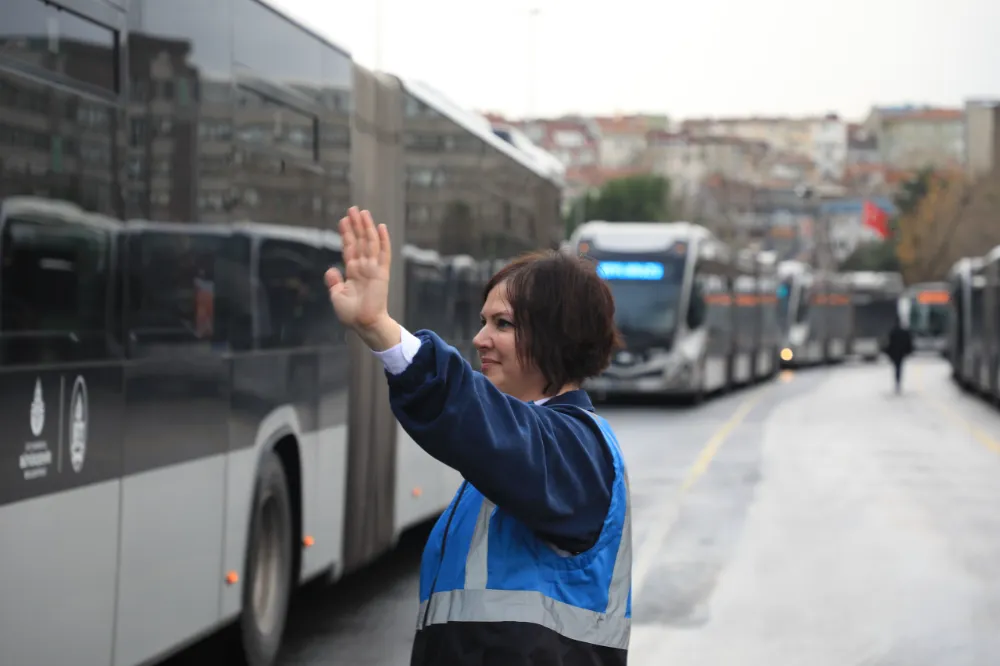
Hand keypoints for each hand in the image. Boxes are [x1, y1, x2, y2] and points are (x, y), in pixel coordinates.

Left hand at [325, 207, 391, 331]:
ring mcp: (373, 268)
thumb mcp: (337, 296)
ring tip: (363, 212)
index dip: (346, 234)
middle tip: (353, 209)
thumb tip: (330, 269)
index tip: (343, 220)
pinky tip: (381, 227)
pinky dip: (383, 240)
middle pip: (360, 241)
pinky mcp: (382, 273)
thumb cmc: (351, 314)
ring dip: (366, 227)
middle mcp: (363, 267)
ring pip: (370, 242)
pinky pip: (384, 253)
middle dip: (356, 225)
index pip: (349, 248)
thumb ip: (333, 282)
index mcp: (353, 272)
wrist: (364, 323)